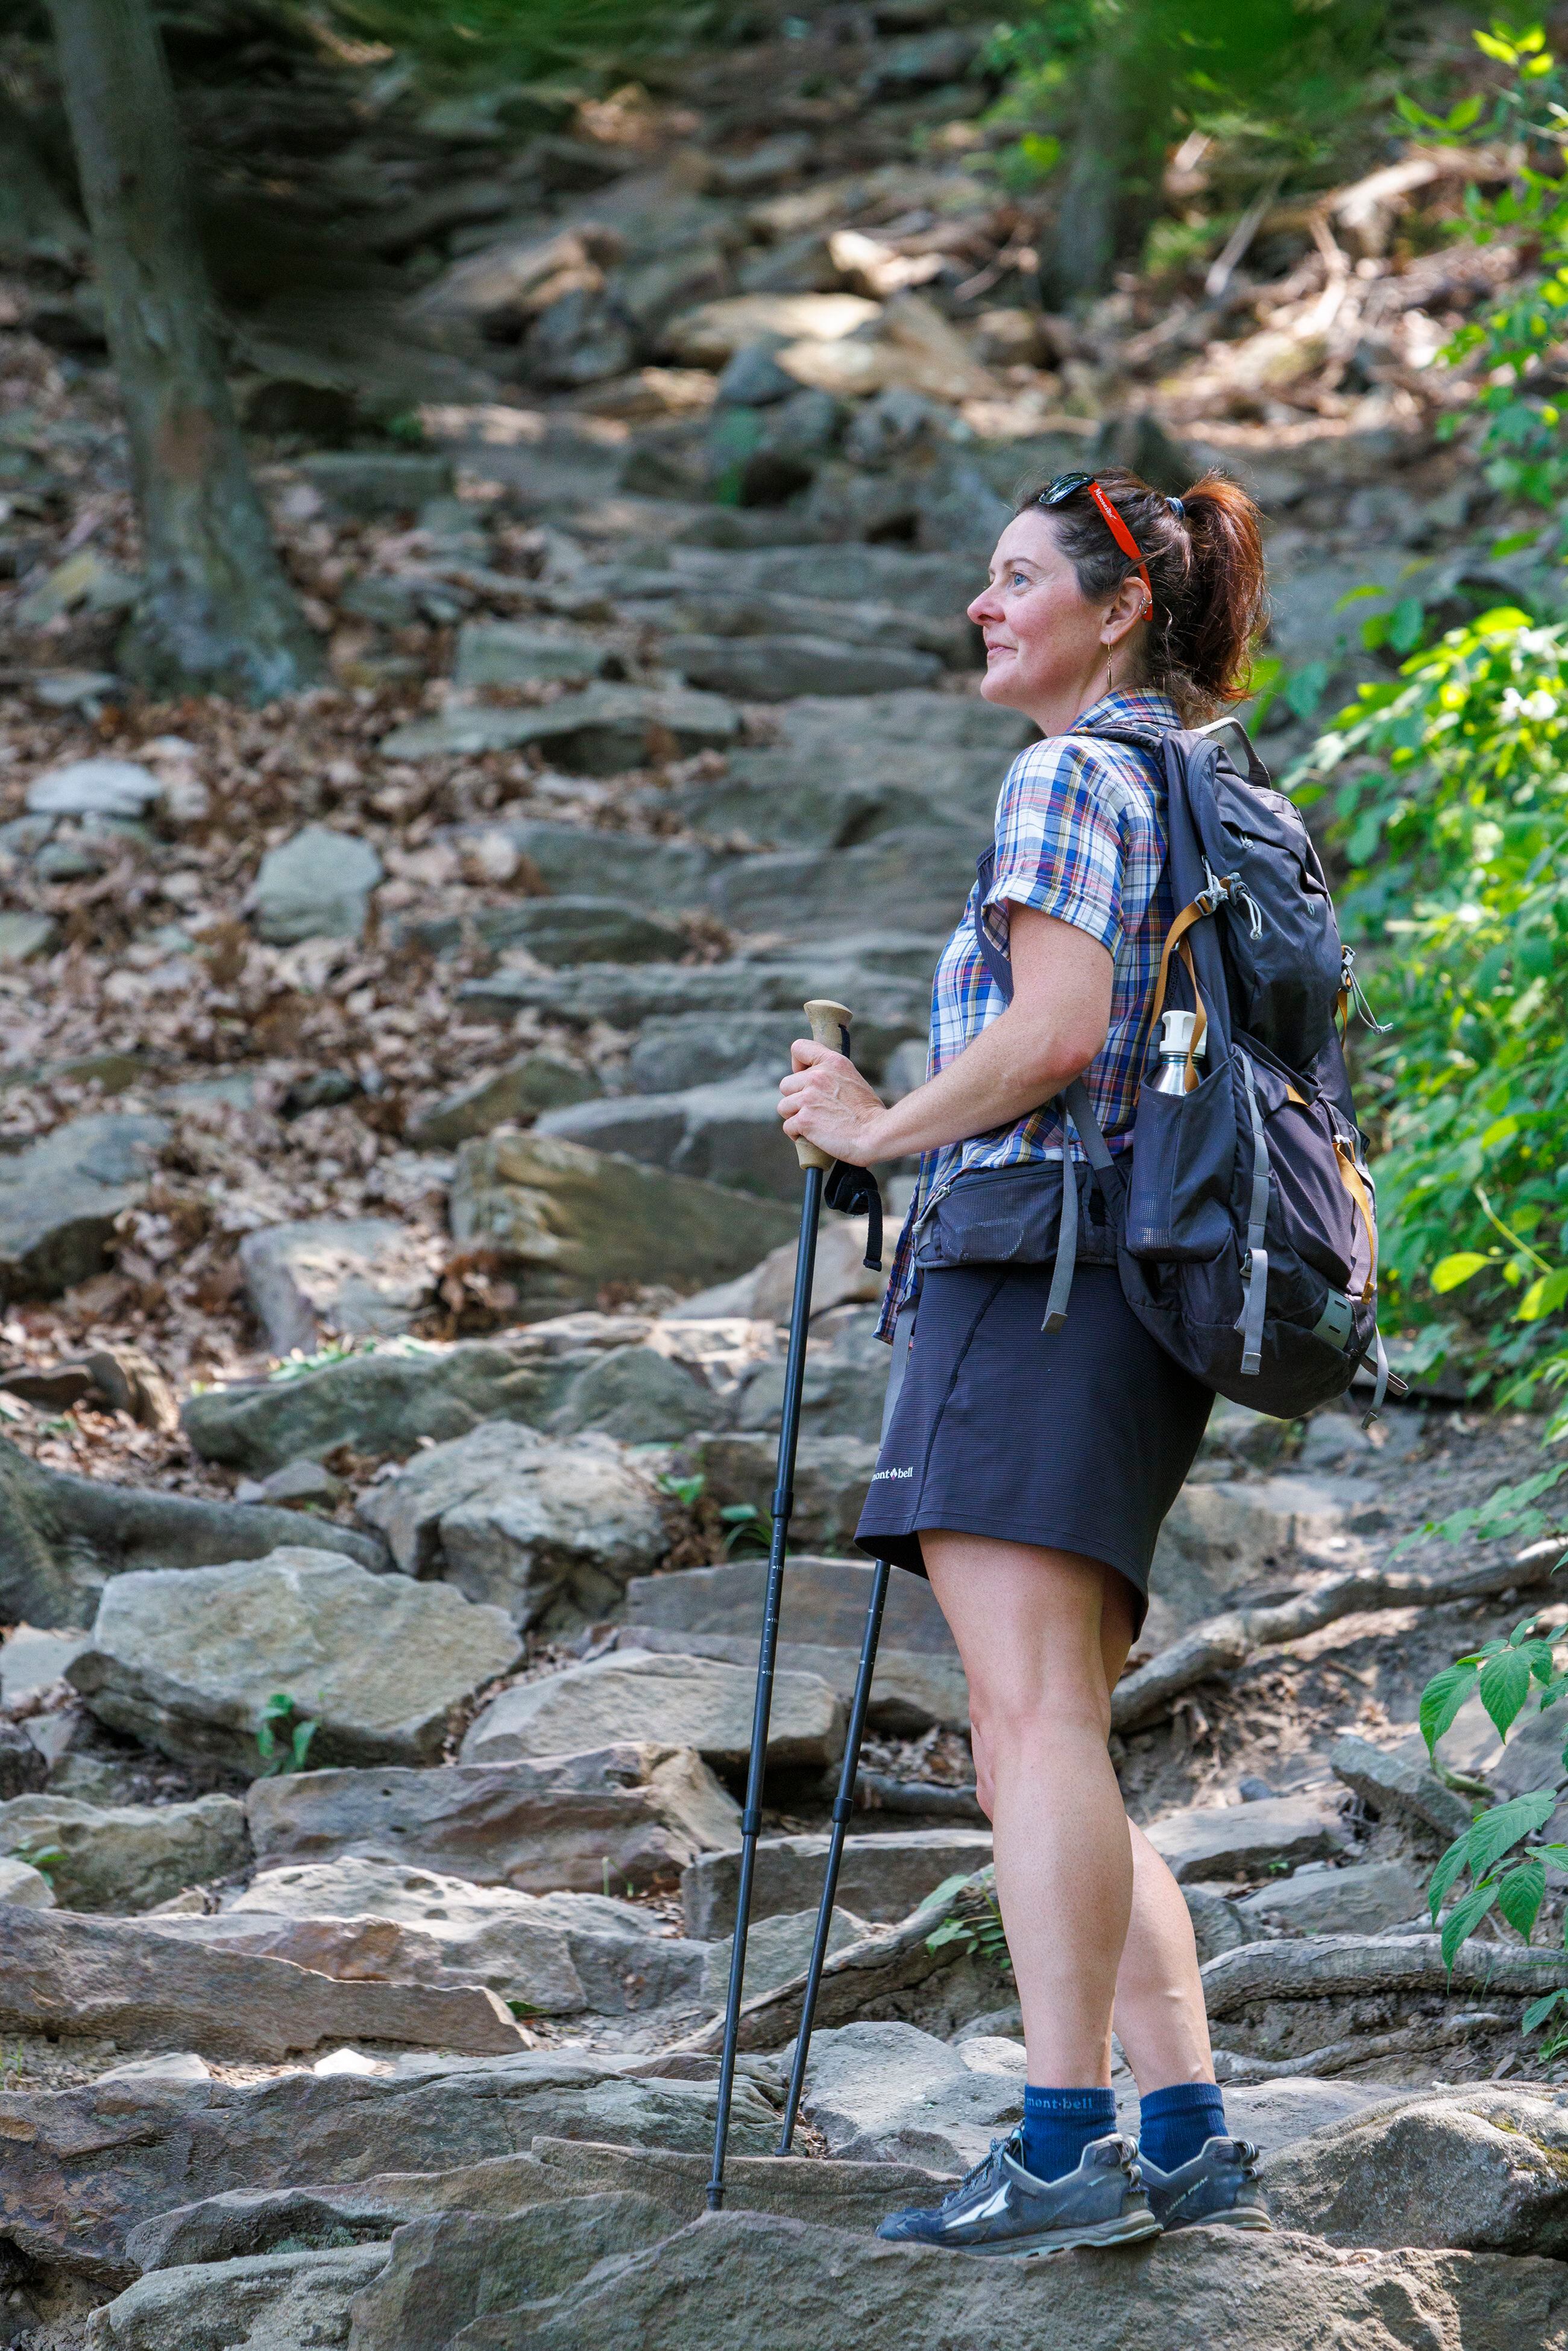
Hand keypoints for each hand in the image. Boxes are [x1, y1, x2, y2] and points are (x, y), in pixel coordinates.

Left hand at [777, 1040, 889, 1166]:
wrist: (876, 1134)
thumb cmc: (869, 1113)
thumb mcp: (852, 1079)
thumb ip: (832, 1075)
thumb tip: (812, 1080)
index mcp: (832, 1062)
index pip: (799, 1048)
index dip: (798, 1065)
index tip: (805, 1077)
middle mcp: (817, 1076)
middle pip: (786, 1084)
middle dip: (796, 1098)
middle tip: (814, 1109)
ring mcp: (808, 1098)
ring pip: (783, 1106)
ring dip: (795, 1117)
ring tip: (814, 1124)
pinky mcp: (804, 1120)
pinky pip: (788, 1126)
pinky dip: (797, 1134)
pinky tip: (812, 1136)